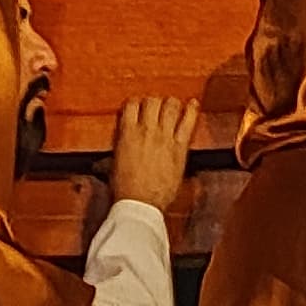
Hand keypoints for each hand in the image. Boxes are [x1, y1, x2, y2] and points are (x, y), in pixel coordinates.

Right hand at [104, 95, 196, 212]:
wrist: (140, 204)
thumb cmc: (126, 189)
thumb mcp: (115, 163)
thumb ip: (119, 149)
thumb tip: (113, 149)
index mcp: (127, 133)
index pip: (131, 105)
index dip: (136, 102)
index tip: (139, 104)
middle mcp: (146, 131)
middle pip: (152, 101)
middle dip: (154, 101)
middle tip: (157, 105)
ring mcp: (164, 137)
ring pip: (170, 106)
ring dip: (171, 103)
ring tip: (173, 104)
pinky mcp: (179, 147)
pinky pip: (187, 123)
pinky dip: (191, 110)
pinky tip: (192, 104)